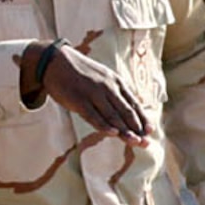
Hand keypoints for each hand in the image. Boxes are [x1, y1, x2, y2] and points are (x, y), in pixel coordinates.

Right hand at [23, 40, 151, 141]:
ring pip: (112, 116)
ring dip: (124, 131)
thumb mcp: (103, 77)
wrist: (54, 61)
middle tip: (146, 143)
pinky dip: (103, 125)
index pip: (133, 103)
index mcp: (116, 82)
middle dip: (137, 129)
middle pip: (125, 112)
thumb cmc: (81, 73)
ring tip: (135, 142)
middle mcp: (107, 87)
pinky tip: (113, 134)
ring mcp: (92, 93)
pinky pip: (93, 115)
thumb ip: (116, 92)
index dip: (142, 118)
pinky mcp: (77, 100)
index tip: (150, 132)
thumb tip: (130, 109)